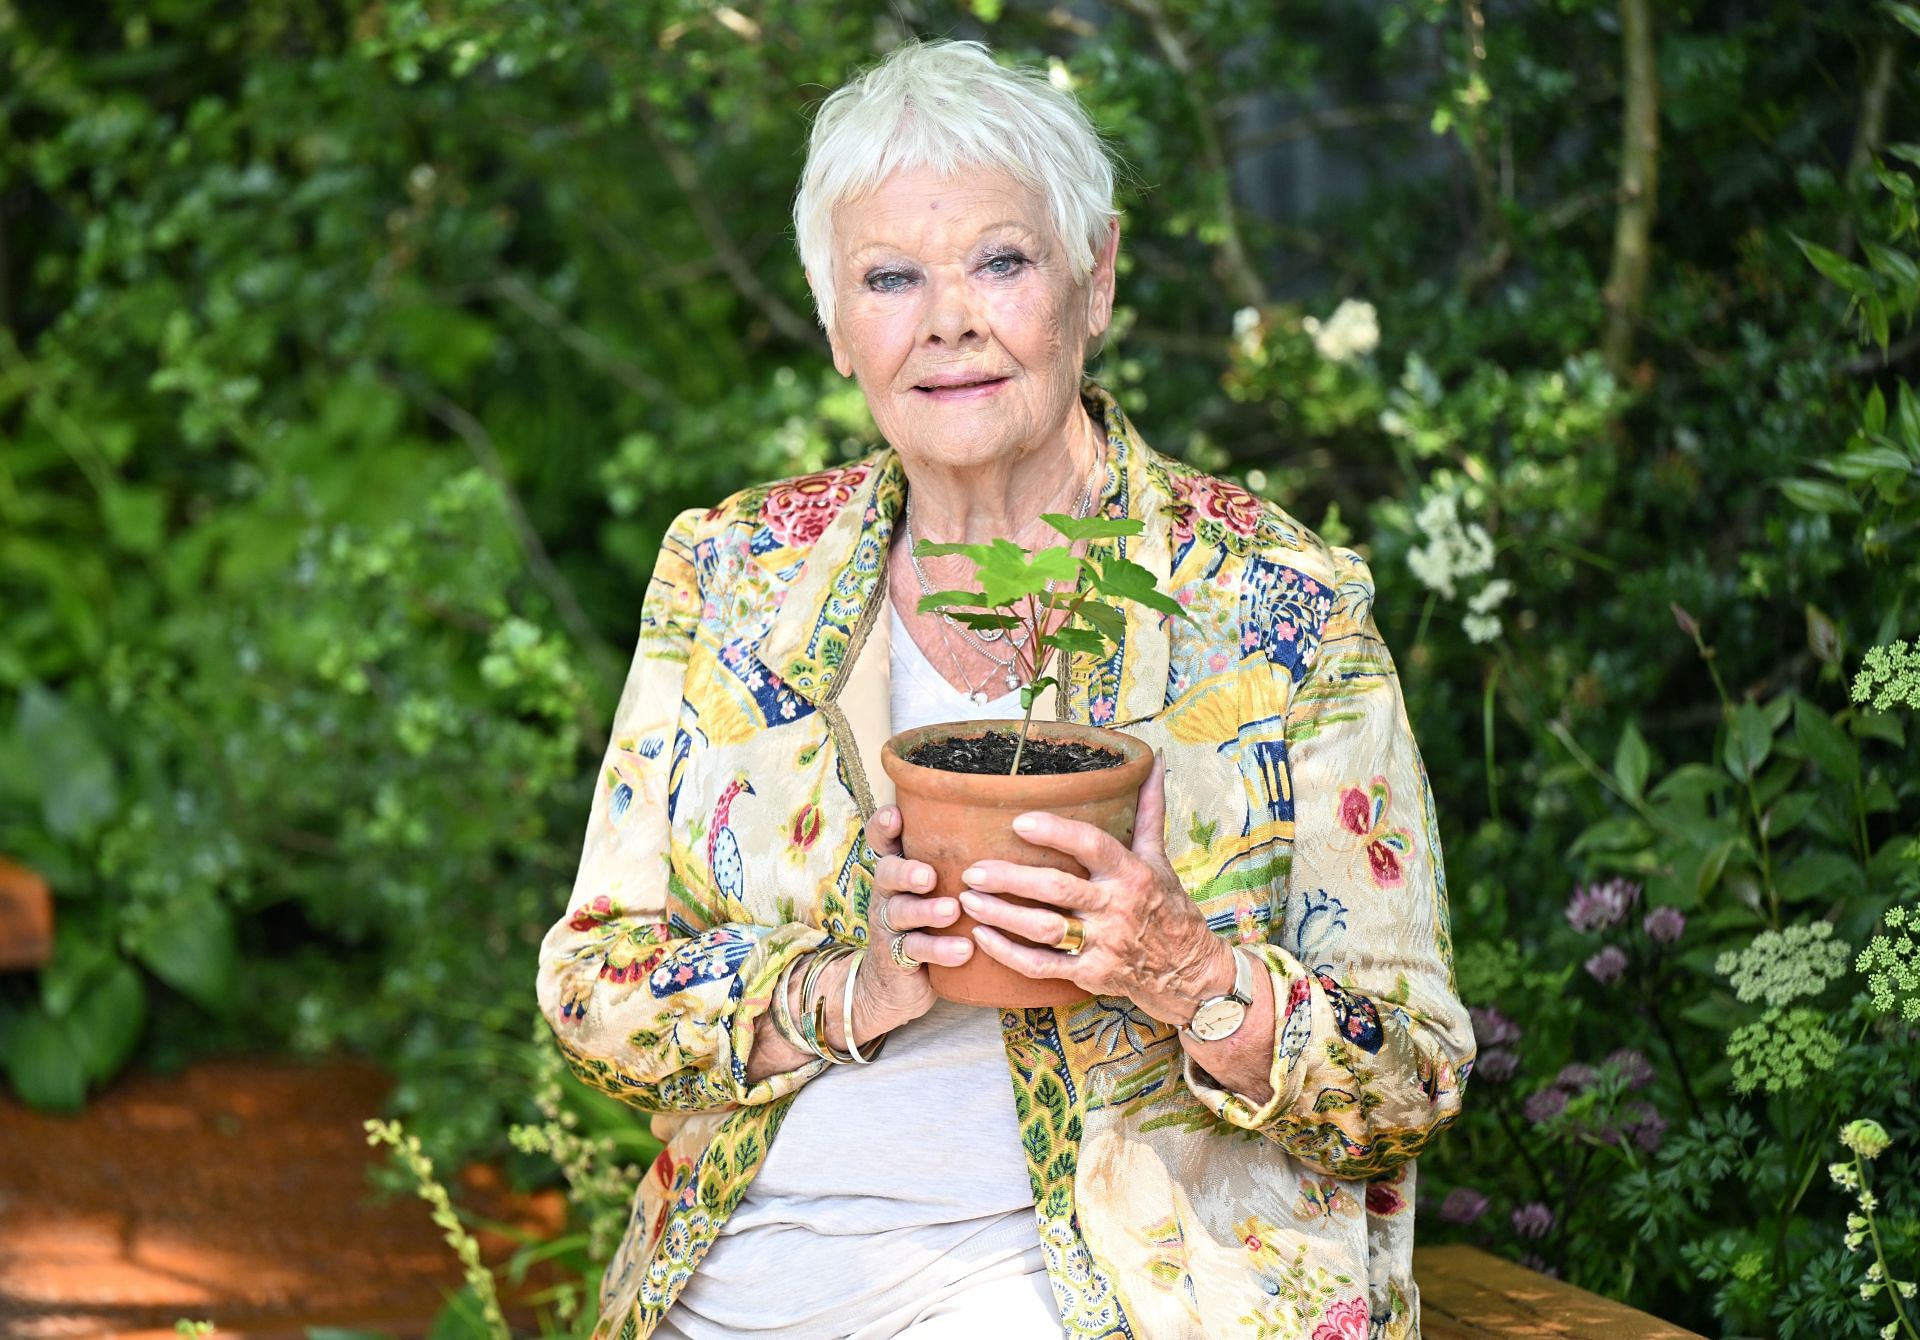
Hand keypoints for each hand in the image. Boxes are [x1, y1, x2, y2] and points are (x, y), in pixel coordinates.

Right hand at [855, 805, 973, 1034]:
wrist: (895, 985)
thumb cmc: (930, 923)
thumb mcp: (936, 890)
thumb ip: (957, 864)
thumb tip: (1016, 828)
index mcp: (900, 870)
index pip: (883, 841)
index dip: (883, 827)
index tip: (896, 815)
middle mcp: (890, 892)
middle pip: (887, 872)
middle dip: (907, 871)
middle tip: (929, 875)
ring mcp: (890, 925)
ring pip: (900, 911)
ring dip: (926, 910)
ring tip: (952, 911)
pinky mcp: (897, 957)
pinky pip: (915, 950)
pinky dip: (939, 949)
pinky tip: (963, 950)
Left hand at [957, 752, 1233, 1026]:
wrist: (1189, 971)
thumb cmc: (1168, 906)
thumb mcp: (1160, 857)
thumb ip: (1147, 810)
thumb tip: (1151, 761)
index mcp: (1131, 873)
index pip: (1091, 845)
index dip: (1055, 832)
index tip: (1019, 822)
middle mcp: (1116, 907)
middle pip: (1057, 888)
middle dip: (1010, 879)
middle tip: (973, 869)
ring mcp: (1102, 944)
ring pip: (1044, 928)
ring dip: (1002, 915)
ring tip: (969, 900)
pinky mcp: (1090, 974)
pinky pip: (1042, 966)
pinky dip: (1009, 953)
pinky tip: (982, 937)